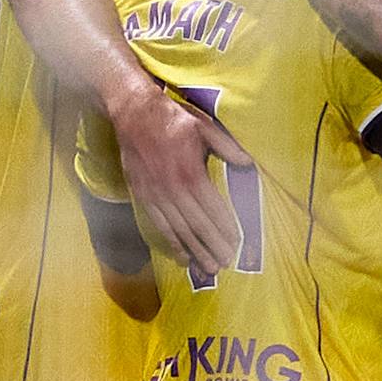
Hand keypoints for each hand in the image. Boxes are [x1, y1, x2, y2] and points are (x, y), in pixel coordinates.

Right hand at [111, 85, 253, 278]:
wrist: (133, 112)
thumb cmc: (172, 119)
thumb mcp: (204, 127)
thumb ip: (227, 147)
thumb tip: (249, 164)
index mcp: (191, 171)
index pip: (213, 208)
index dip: (226, 228)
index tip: (238, 244)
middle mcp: (173, 187)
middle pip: (197, 225)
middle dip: (213, 246)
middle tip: (226, 264)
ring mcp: (155, 194)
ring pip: (178, 230)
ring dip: (195, 251)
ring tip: (209, 268)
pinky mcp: (142, 195)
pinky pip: (159, 225)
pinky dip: (172, 243)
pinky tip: (183, 257)